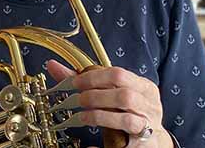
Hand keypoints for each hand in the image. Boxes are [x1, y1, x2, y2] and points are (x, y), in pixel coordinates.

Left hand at [46, 60, 172, 147]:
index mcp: (144, 87)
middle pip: (124, 96)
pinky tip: (91, 145)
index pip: (119, 74)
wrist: (152, 141)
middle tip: (78, 100)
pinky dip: (105, 145)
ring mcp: (149, 126)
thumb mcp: (111, 92)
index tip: (74, 83)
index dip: (93, 78)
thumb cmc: (128, 111)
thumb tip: (52, 65)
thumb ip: (84, 80)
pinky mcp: (144, 145)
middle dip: (96, 97)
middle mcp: (150, 105)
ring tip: (83, 118)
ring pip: (127, 120)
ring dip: (100, 117)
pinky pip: (126, 146)